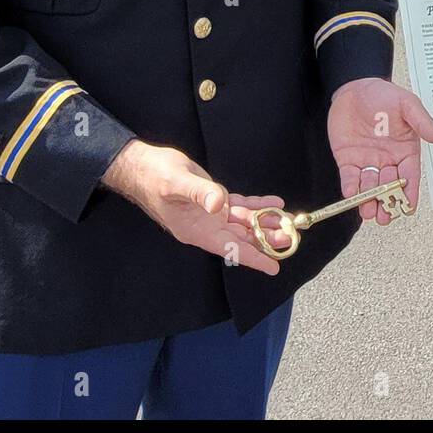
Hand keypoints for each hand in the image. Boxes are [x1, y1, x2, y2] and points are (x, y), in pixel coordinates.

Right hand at [102, 141, 285, 274]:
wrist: (141, 165)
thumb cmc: (155, 176)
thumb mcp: (177, 183)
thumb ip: (199, 193)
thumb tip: (218, 204)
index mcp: (197, 230)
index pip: (231, 248)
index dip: (253, 257)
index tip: (274, 267)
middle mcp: (206, 226)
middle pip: (242, 237)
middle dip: (265, 239)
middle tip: (290, 238)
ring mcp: (209, 214)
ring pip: (243, 223)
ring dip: (264, 223)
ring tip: (287, 223)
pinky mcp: (212, 200)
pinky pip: (239, 206)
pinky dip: (256, 205)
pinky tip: (273, 203)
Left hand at [328, 78, 432, 224]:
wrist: (355, 86)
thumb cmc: (384, 94)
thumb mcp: (407, 104)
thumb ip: (422, 122)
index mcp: (406, 150)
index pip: (410, 177)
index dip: (410, 193)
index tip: (408, 209)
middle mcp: (388, 160)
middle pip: (390, 187)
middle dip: (387, 203)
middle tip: (385, 217)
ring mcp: (367, 161)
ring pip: (370, 187)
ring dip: (369, 201)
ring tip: (368, 213)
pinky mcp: (348, 159)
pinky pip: (350, 178)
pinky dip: (350, 188)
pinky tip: (351, 195)